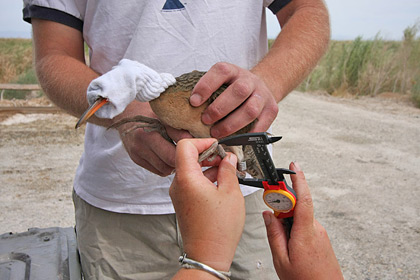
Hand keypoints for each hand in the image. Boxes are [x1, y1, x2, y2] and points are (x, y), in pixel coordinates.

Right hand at [115, 101, 190, 175]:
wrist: (126, 113)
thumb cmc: (150, 112)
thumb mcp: (165, 116)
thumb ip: (178, 129)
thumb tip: (196, 141)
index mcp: (150, 132)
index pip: (174, 151)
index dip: (189, 152)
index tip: (198, 149)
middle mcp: (141, 145)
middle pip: (169, 162)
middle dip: (182, 160)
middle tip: (192, 155)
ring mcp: (137, 153)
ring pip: (164, 170)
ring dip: (174, 165)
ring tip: (180, 155)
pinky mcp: (136, 159)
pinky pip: (157, 170)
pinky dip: (165, 166)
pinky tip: (168, 157)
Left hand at [169, 138, 244, 271]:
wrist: (207, 255)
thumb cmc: (218, 230)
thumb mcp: (230, 193)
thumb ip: (228, 170)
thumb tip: (228, 157)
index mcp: (186, 179)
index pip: (185, 146)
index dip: (203, 142)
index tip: (218, 146)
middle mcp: (178, 185)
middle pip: (188, 157)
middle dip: (209, 154)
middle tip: (227, 159)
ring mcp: (179, 194)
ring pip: (191, 170)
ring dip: (209, 167)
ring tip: (229, 172)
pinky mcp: (183, 202)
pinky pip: (192, 182)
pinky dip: (205, 178)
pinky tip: (222, 183)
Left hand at [190, 62, 278, 137]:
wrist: (259, 86)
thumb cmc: (231, 89)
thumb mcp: (218, 83)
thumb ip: (203, 93)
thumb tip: (179, 113)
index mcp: (232, 71)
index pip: (220, 72)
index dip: (206, 86)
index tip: (193, 102)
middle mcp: (249, 80)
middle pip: (238, 91)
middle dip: (219, 108)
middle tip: (205, 120)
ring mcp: (262, 95)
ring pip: (250, 109)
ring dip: (231, 124)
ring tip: (217, 133)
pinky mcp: (271, 110)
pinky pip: (261, 124)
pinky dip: (247, 135)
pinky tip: (235, 140)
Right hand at [263, 162, 342, 279]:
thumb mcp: (281, 259)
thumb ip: (274, 234)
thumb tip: (268, 215)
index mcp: (305, 233)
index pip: (303, 199)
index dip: (299, 180)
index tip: (294, 167)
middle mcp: (316, 229)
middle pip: (297, 207)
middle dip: (282, 209)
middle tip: (272, 219)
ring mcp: (320, 233)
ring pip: (299, 217)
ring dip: (287, 222)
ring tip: (283, 243)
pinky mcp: (321, 237)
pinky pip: (304, 225)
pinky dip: (293, 228)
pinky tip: (290, 244)